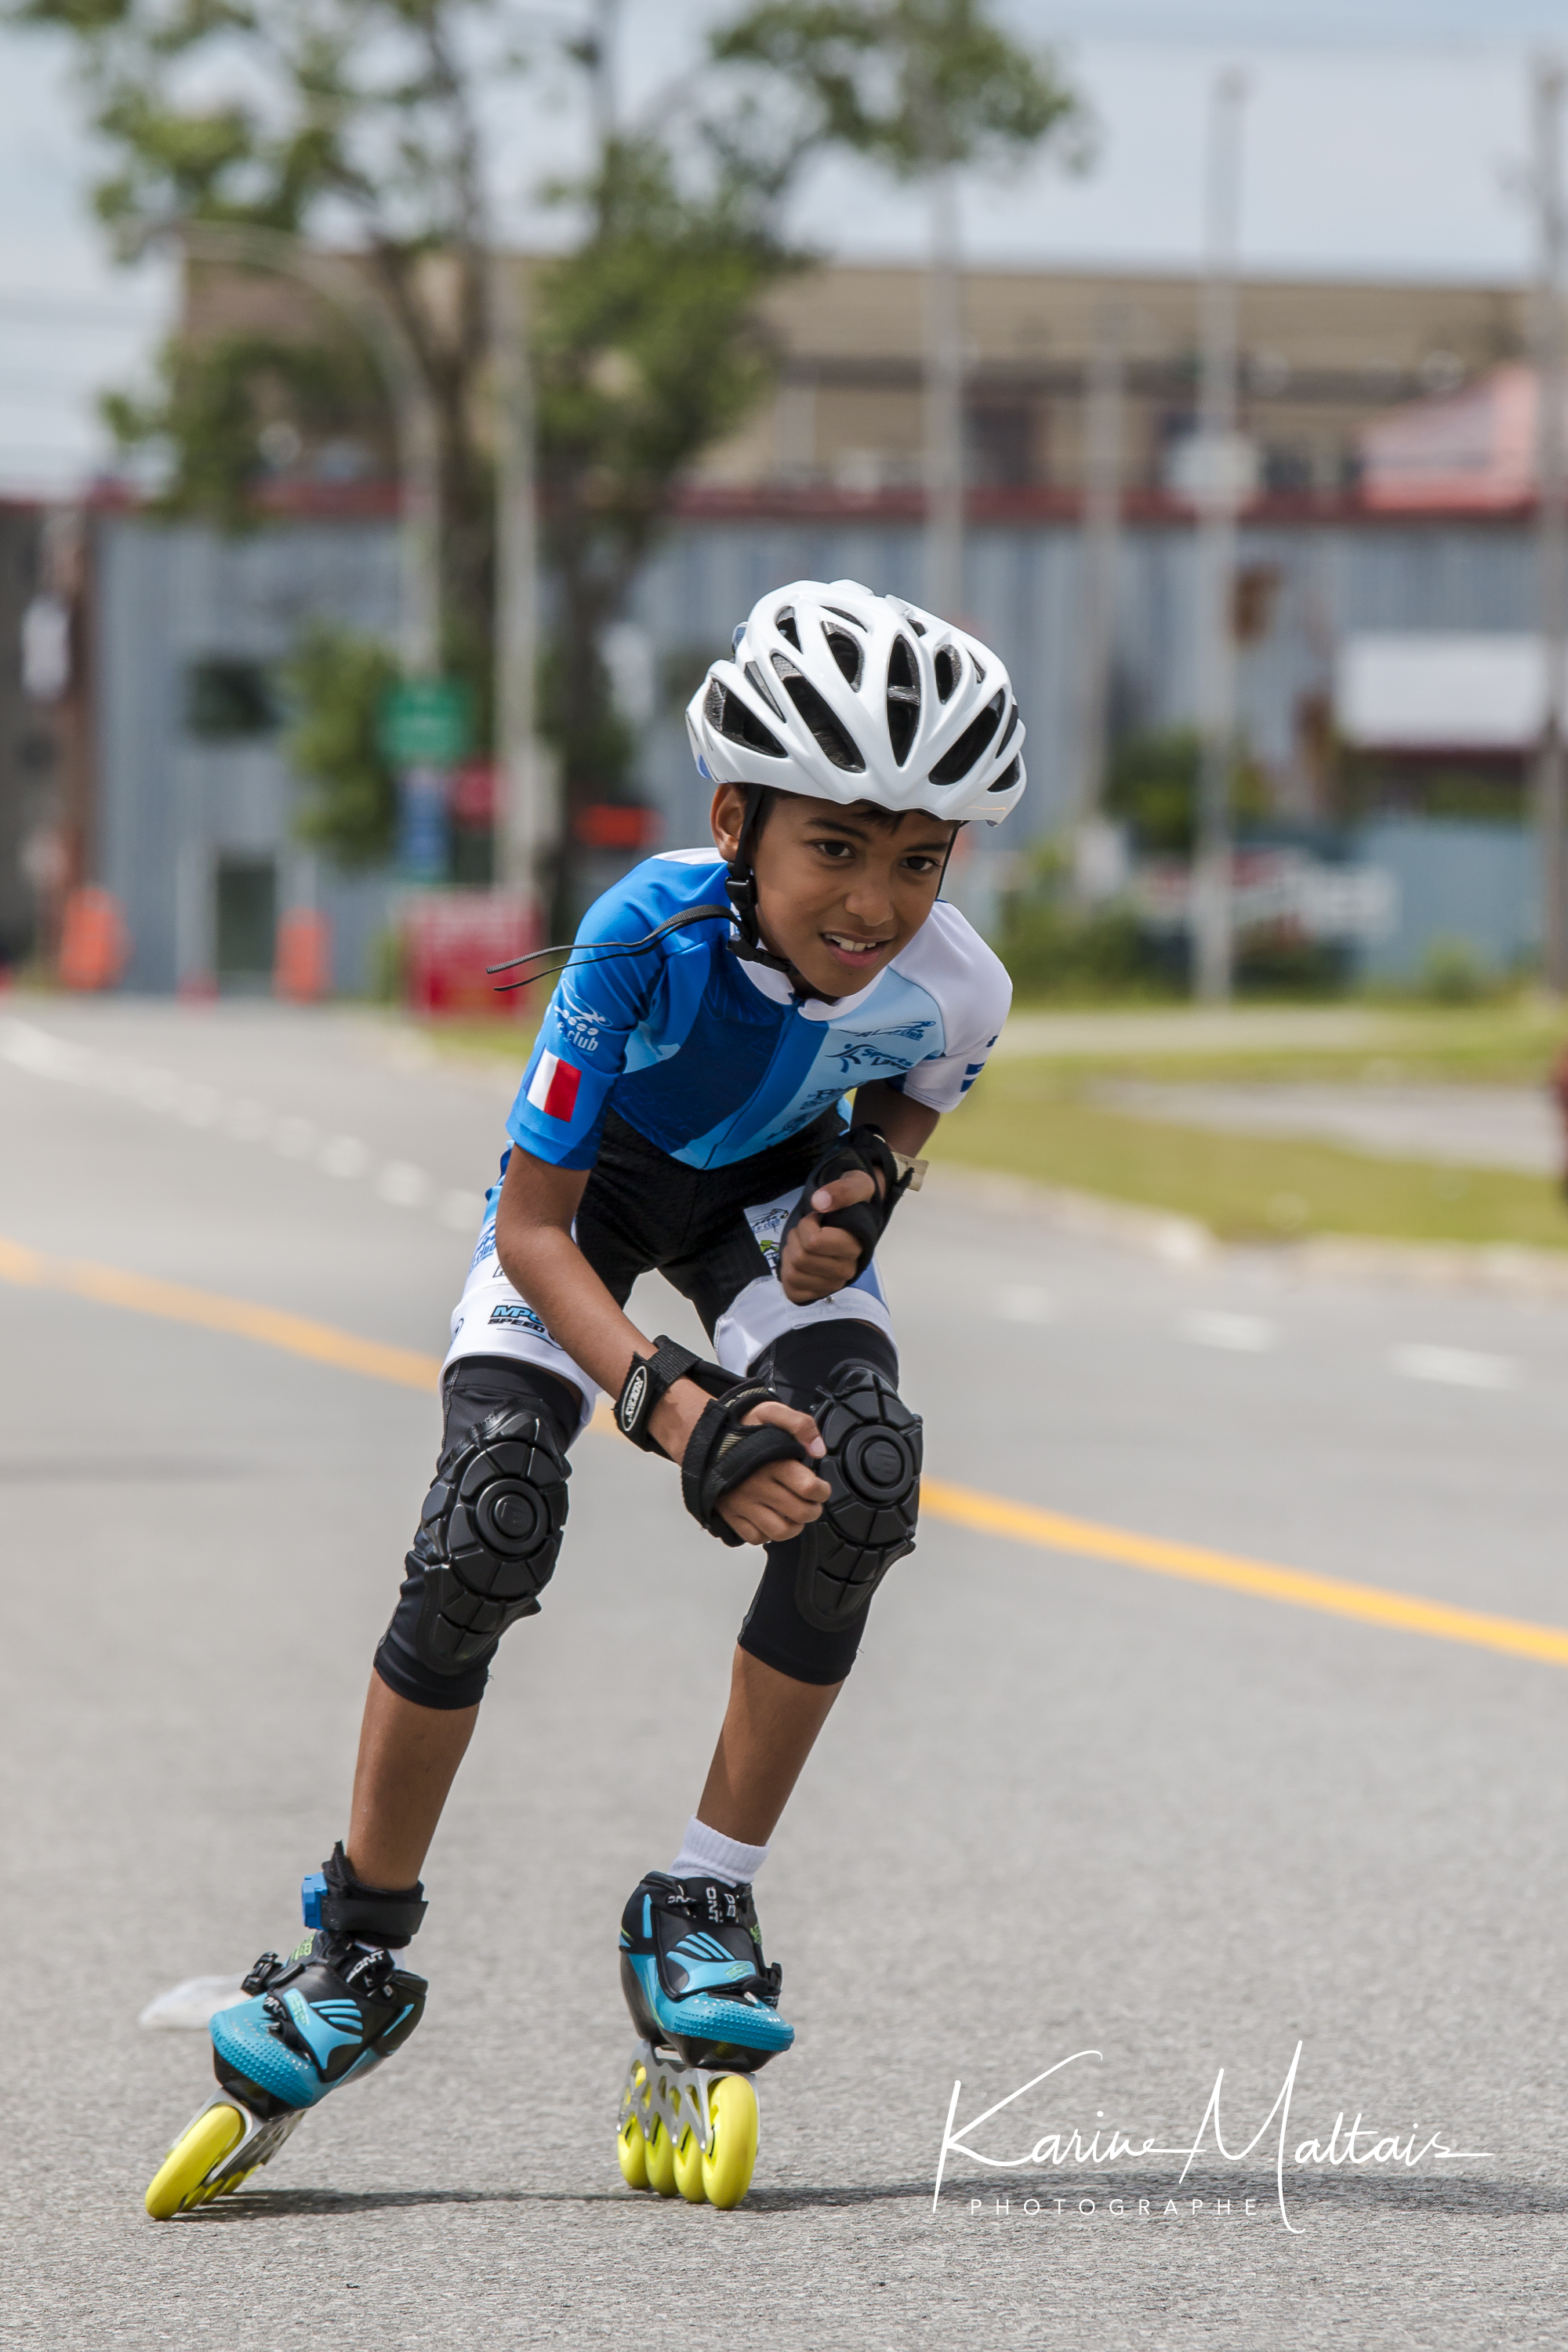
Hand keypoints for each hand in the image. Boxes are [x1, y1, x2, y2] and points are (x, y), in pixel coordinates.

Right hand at [648, 1381, 829, 1545]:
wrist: (705, 1436)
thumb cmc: (741, 1426)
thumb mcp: (772, 1412)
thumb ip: (801, 1425)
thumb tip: (818, 1451)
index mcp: (772, 1462)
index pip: (809, 1488)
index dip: (822, 1491)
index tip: (821, 1487)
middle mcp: (758, 1486)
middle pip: (799, 1513)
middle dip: (813, 1510)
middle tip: (812, 1503)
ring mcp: (742, 1503)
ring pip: (779, 1531)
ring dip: (794, 1527)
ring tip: (794, 1515)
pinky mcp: (730, 1514)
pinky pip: (754, 1537)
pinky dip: (767, 1534)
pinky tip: (771, 1520)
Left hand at [779, 1170, 882, 1304]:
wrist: (853, 1220)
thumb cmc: (852, 1204)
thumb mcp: (855, 1185)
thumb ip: (842, 1190)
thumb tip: (819, 1202)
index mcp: (854, 1247)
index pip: (813, 1243)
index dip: (807, 1225)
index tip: (817, 1218)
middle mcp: (846, 1271)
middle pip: (800, 1258)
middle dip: (796, 1238)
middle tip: (806, 1231)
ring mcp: (832, 1285)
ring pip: (792, 1274)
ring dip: (790, 1254)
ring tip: (802, 1244)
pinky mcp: (818, 1294)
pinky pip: (791, 1290)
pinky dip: (787, 1274)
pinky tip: (798, 1262)